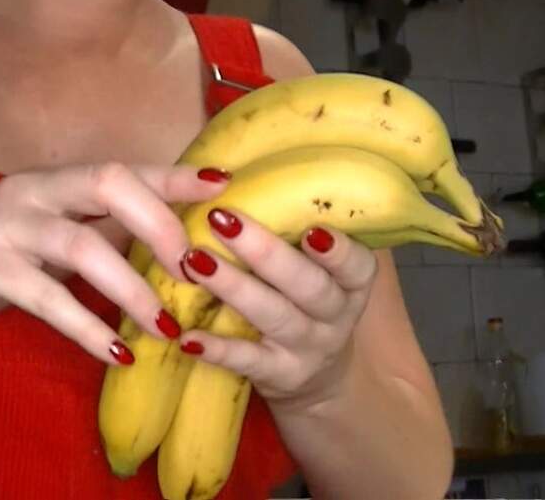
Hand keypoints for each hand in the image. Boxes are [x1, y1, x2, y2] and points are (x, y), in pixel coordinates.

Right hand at [0, 162, 231, 363]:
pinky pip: (47, 299)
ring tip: (166, 326)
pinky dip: (88, 327)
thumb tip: (167, 241)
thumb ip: (99, 234)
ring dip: (132, 288)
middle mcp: (30, 190)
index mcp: (53, 182)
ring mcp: (3, 224)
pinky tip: (118, 353)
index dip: (173, 175)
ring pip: (82, 245)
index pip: (123, 168)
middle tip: (195, 269)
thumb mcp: (49, 244)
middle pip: (109, 184)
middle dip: (161, 223)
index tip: (222, 182)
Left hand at [177, 208, 378, 405]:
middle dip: (265, 252)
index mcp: (351, 280)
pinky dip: (218, 349)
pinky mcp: (278, 375)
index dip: (338, 250)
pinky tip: (188, 337)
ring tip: (193, 261)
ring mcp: (308, 346)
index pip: (356, 264)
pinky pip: (248, 361)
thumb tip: (238, 168)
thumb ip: (295, 225)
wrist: (316, 377)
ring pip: (274, 316)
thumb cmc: (305, 297)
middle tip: (221, 219)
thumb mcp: (318, 267)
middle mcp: (335, 313)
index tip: (312, 228)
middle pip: (307, 285)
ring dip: (233, 287)